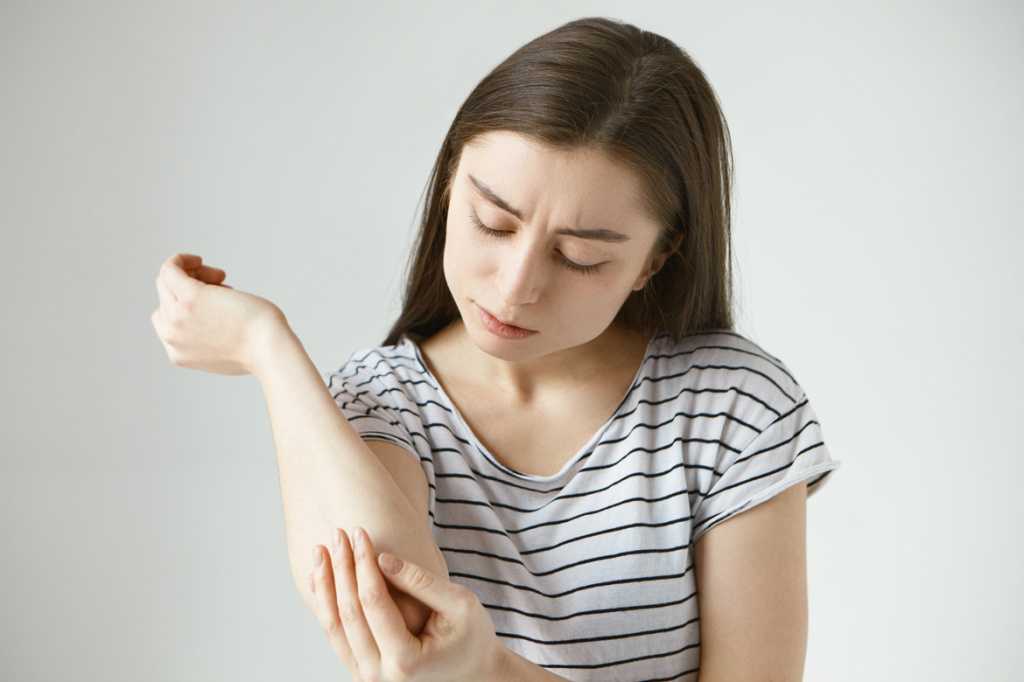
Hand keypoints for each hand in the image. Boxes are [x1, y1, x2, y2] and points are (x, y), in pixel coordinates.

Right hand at [150, 253, 284, 375]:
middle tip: (223, 285)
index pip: (169, 321)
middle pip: (168, 299)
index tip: (217, 301)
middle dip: (193, 287)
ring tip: (221, 278)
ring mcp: (177, 316)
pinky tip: (198, 259)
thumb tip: (206, 315)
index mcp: (178, 354)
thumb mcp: (225, 350)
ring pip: (168, 282)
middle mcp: (171, 336)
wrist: (268, 348)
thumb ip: (207, 339)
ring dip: (193, 274)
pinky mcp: (189, 297)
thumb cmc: (259, 347)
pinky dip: (181, 260)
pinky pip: (170, 269)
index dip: (190, 306)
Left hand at [309, 527, 506, 681]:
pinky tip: (322, 578)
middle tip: (336, 533)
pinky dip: (326, 605)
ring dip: (325, 586)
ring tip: (319, 551)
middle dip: (340, 569)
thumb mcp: (459, 605)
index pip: (373, 603)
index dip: (364, 563)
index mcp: (405, 660)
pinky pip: (337, 636)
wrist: (473, 675)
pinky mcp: (362, 672)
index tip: (360, 531)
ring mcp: (367, 678)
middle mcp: (379, 676)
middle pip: (348, 614)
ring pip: (334, 627)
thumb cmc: (472, 637)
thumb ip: (421, 582)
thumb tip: (382, 557)